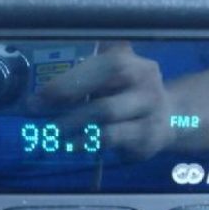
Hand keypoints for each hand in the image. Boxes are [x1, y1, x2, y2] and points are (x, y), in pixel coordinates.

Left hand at [29, 42, 173, 158]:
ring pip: (107, 117)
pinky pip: (112, 139)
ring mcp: (150, 113)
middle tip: (37, 114)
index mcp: (135, 65)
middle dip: (66, 104)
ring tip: (51, 133)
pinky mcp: (147, 139)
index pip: (103, 67)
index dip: (70, 81)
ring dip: (73, 124)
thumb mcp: (113, 78)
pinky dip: (88, 142)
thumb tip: (36, 97)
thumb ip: (84, 78)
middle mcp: (147, 86)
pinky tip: (72, 144)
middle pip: (105, 89)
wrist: (172, 118)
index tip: (40, 95)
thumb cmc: (129, 94)